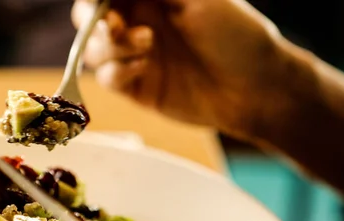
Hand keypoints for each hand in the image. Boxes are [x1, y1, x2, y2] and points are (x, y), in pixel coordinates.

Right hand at [71, 0, 292, 136]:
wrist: (253, 89)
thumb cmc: (235, 34)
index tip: (102, 4)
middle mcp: (138, 22)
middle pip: (89, 17)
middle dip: (93, 20)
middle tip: (113, 24)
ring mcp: (135, 55)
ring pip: (93, 48)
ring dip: (111, 45)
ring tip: (148, 43)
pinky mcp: (136, 87)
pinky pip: (107, 77)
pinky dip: (117, 70)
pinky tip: (144, 66)